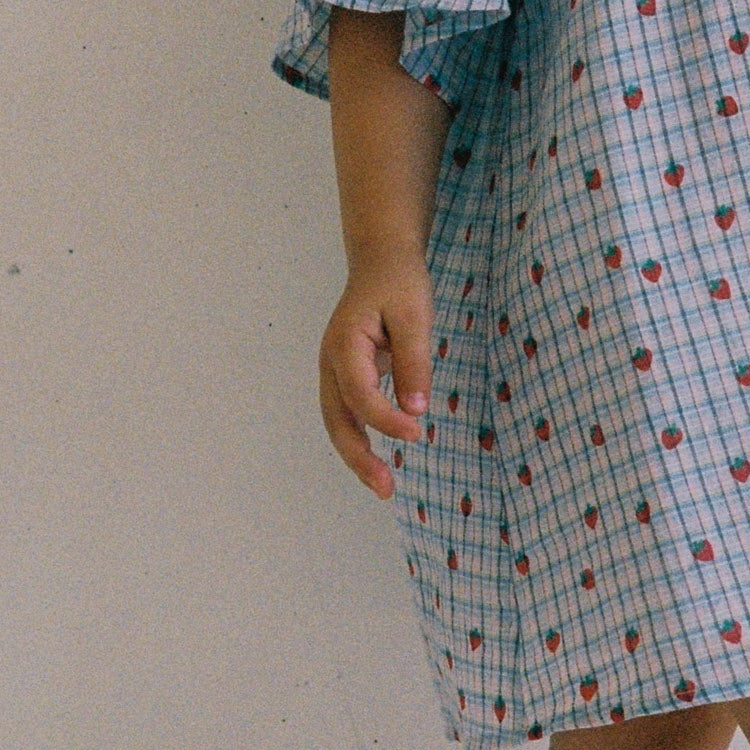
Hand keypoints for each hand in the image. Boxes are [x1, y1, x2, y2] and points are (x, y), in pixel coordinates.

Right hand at [319, 252, 434, 496]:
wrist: (382, 260)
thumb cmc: (399, 282)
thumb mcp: (415, 315)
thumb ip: (414, 362)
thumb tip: (416, 410)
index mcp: (345, 345)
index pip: (361, 395)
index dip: (387, 420)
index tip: (418, 434)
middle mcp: (331, 362)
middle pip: (337, 419)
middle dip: (359, 457)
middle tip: (386, 488)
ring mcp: (334, 370)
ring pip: (338, 421)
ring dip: (356, 455)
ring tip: (382, 486)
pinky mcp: (345, 375)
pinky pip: (348, 413)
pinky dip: (360, 438)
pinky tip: (378, 459)